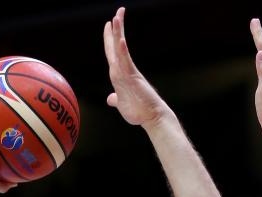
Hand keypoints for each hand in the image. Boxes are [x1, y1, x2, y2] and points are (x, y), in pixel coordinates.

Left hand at [103, 7, 170, 127]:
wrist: (152, 117)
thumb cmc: (139, 112)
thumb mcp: (121, 104)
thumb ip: (115, 99)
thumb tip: (110, 99)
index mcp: (119, 75)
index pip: (112, 54)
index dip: (109, 39)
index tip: (109, 24)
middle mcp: (123, 71)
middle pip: (115, 47)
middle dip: (115, 29)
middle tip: (117, 13)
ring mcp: (128, 73)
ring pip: (120, 50)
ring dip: (118, 33)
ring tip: (117, 17)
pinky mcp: (132, 78)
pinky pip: (126, 62)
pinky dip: (122, 51)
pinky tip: (120, 40)